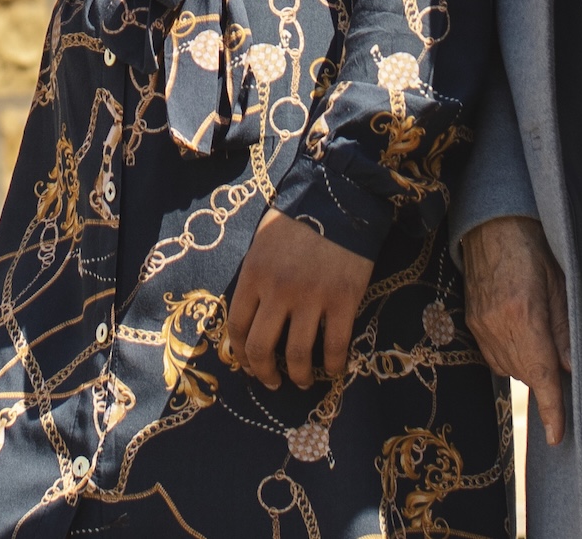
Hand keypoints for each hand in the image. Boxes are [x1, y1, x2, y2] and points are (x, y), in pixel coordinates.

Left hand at [220, 209, 371, 389]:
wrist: (340, 199)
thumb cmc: (298, 220)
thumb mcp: (262, 244)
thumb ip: (256, 278)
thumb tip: (251, 315)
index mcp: (254, 274)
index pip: (237, 327)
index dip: (240, 354)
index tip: (247, 365)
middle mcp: (278, 290)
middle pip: (262, 348)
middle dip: (263, 373)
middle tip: (271, 382)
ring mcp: (312, 297)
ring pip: (298, 355)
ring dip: (298, 376)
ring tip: (301, 381)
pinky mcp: (344, 300)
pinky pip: (336, 346)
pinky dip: (334, 366)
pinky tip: (334, 370)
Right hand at [457, 216, 569, 444]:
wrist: (492, 226)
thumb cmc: (533, 249)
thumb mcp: (560, 285)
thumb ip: (564, 330)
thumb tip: (571, 369)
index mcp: (524, 316)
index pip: (542, 375)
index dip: (552, 408)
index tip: (556, 436)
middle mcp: (498, 326)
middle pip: (526, 374)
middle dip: (545, 378)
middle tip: (560, 363)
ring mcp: (480, 326)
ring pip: (509, 368)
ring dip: (528, 366)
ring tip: (538, 337)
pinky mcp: (471, 322)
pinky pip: (494, 355)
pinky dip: (511, 354)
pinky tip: (519, 334)